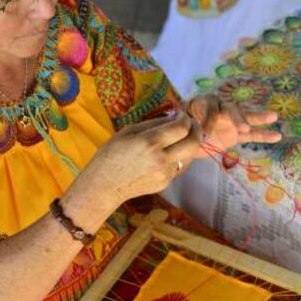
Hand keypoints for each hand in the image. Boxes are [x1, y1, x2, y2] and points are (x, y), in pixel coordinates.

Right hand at [76, 112, 201, 207]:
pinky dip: (180, 157)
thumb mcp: (128, 131)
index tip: (182, 115)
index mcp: (150, 142)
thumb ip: (153, 124)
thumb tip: (173, 118)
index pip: (182, 127)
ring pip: (190, 156)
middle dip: (196, 130)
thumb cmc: (110, 154)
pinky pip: (180, 167)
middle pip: (194, 142)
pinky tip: (170, 153)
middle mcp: (162, 159)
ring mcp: (166, 174)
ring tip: (181, 138)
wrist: (104, 185)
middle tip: (192, 124)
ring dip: (189, 144)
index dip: (186, 118)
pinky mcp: (166, 183)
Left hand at [187, 95, 280, 154]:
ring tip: (273, 116)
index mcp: (206, 102)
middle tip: (244, 128)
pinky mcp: (237, 134)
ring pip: (246, 118)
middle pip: (232, 110)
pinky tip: (277, 136)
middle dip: (238, 118)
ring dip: (258, 118)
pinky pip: (252, 135)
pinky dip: (263, 136)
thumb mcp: (181, 121)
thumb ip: (187, 121)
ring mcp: (231, 122)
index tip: (205, 134)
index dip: (209, 120)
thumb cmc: (182, 124)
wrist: (185, 135)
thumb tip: (196, 128)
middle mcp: (222, 108)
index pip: (210, 109)